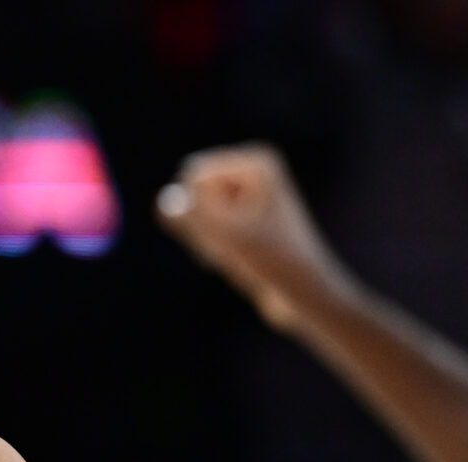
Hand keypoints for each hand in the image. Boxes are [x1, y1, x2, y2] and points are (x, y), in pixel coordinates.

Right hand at [155, 143, 347, 332]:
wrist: (304, 293)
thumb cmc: (273, 261)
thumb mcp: (228, 238)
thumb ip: (191, 217)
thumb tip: (163, 203)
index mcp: (256, 162)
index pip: (194, 176)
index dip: (202, 211)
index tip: (237, 230)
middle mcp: (252, 172)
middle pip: (192, 195)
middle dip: (204, 227)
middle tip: (238, 246)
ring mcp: (245, 196)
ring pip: (194, 217)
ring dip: (208, 242)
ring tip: (240, 255)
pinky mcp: (239, 219)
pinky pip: (204, 231)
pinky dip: (213, 249)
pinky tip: (237, 260)